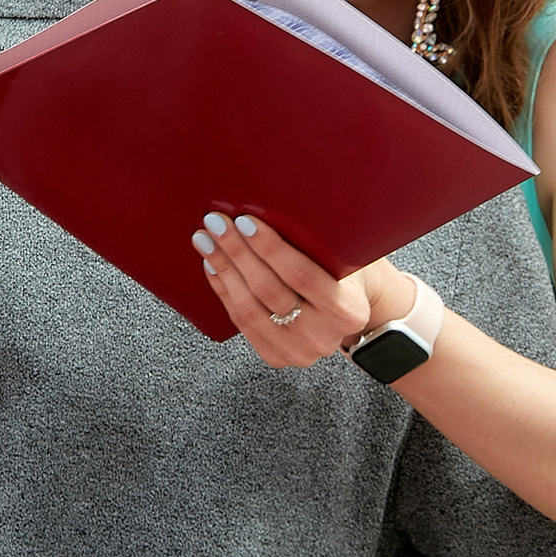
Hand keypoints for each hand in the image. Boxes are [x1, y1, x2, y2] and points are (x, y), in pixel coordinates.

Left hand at [193, 212, 404, 368]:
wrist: (349, 310)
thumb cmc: (345, 271)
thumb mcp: (346, 254)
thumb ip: (323, 240)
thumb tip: (279, 200)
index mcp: (348, 311)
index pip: (301, 275)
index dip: (269, 247)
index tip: (244, 220)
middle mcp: (323, 336)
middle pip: (268, 291)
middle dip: (237, 252)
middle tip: (216, 222)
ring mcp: (298, 352)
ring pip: (248, 308)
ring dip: (223, 269)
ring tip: (206, 240)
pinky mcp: (276, 356)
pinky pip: (241, 321)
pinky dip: (224, 290)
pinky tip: (213, 265)